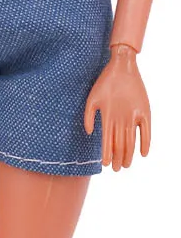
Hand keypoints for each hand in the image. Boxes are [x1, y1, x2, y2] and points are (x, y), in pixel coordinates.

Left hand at [83, 46, 150, 170]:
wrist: (122, 68)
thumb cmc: (104, 83)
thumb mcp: (91, 99)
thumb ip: (89, 117)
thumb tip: (91, 134)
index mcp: (107, 116)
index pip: (107, 141)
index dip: (107, 154)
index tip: (106, 165)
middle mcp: (121, 118)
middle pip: (120, 144)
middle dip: (119, 158)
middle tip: (118, 169)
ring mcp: (134, 115)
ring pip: (132, 140)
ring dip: (130, 154)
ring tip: (127, 165)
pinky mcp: (145, 111)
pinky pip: (147, 131)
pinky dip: (146, 143)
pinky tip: (144, 154)